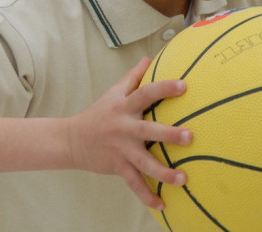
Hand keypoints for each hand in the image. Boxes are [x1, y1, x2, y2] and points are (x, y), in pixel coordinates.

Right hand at [65, 57, 191, 209]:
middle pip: (148, 131)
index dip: (163, 88)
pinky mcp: (117, 166)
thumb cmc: (98, 113)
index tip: (184, 85)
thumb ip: (133, 77)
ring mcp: (121, 150)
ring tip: (183, 179)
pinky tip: (162, 204)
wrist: (72, 140)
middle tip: (190, 137)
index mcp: (124, 107)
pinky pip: (133, 184)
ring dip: (163, 172)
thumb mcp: (113, 93)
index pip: (145, 94)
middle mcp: (124, 128)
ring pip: (143, 163)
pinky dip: (146, 195)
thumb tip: (149, 58)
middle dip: (168, 134)